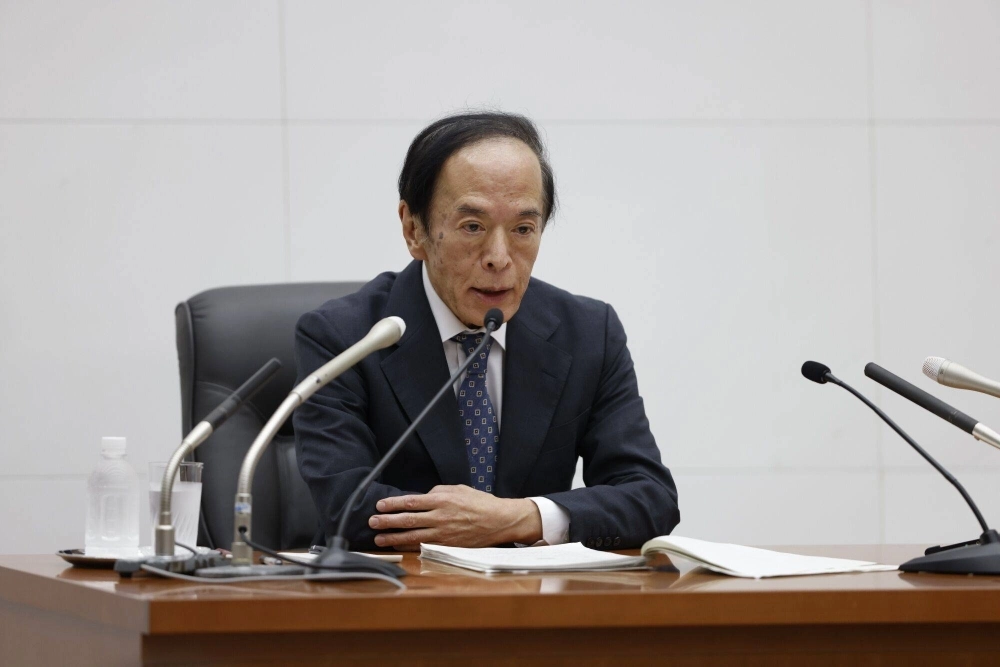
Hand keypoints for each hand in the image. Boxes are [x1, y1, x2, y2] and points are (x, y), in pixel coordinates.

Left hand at [369, 485, 542, 550]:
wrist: (499, 521)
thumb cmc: (480, 503)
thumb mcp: (459, 489)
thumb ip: (438, 492)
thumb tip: (422, 497)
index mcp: (442, 500)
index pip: (411, 501)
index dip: (393, 504)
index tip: (380, 505)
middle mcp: (440, 517)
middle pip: (408, 520)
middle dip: (387, 521)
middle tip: (371, 522)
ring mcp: (443, 533)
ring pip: (412, 536)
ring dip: (393, 538)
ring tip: (378, 538)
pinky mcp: (447, 545)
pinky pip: (423, 545)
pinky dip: (409, 546)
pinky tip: (398, 546)